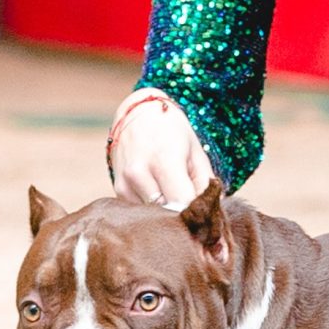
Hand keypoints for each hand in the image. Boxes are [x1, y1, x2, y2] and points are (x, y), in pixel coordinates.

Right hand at [109, 93, 214, 208]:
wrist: (137, 114)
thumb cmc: (172, 131)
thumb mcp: (195, 152)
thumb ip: (204, 184)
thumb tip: (211, 212)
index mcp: (163, 160)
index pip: (182, 203)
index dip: (197, 211)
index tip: (204, 210)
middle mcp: (139, 173)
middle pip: (167, 212)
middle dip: (182, 213)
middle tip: (192, 201)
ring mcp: (125, 183)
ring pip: (154, 214)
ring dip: (166, 210)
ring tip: (173, 188)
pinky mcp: (118, 190)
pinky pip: (141, 209)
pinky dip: (153, 205)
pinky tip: (158, 187)